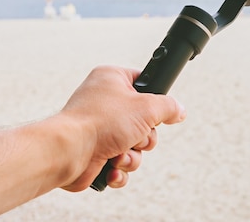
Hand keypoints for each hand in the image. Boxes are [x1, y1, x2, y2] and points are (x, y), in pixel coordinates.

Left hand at [57, 65, 185, 190]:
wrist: (69, 152)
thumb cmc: (102, 122)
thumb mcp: (146, 108)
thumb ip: (168, 107)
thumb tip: (179, 110)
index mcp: (112, 79)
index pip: (143, 83)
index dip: (153, 99)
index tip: (157, 110)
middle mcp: (104, 101)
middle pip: (144, 121)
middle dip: (144, 138)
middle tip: (135, 137)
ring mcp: (99, 128)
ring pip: (134, 146)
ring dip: (132, 156)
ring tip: (119, 155)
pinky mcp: (95, 153)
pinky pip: (119, 164)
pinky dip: (119, 170)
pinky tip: (111, 169)